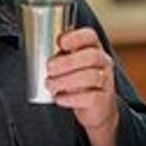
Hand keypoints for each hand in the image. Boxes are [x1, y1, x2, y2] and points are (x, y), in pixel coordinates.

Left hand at [46, 26, 120, 145]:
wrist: (97, 110)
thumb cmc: (80, 83)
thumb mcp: (71, 65)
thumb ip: (61, 54)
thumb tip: (39, 42)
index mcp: (94, 49)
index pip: (90, 36)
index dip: (75, 37)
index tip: (60, 42)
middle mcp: (103, 62)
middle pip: (91, 56)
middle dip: (67, 62)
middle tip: (49, 68)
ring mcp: (106, 81)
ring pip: (90, 76)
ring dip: (65, 80)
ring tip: (50, 85)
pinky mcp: (103, 100)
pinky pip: (90, 97)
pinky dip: (71, 98)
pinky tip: (60, 98)